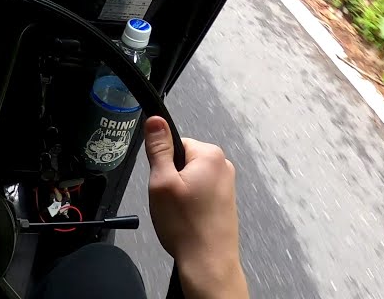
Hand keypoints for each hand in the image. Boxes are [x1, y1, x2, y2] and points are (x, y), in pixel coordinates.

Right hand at [143, 116, 248, 298]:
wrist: (208, 263)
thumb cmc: (185, 225)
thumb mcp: (162, 182)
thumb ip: (158, 148)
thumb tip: (156, 120)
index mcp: (210, 155)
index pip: (175, 143)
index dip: (163, 163)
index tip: (164, 183)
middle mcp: (224, 165)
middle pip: (184, 159)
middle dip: (172, 178)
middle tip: (169, 201)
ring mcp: (227, 185)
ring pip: (190, 177)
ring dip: (181, 193)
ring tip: (179, 213)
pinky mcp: (226, 201)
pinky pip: (200, 192)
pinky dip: (191, 203)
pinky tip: (188, 220)